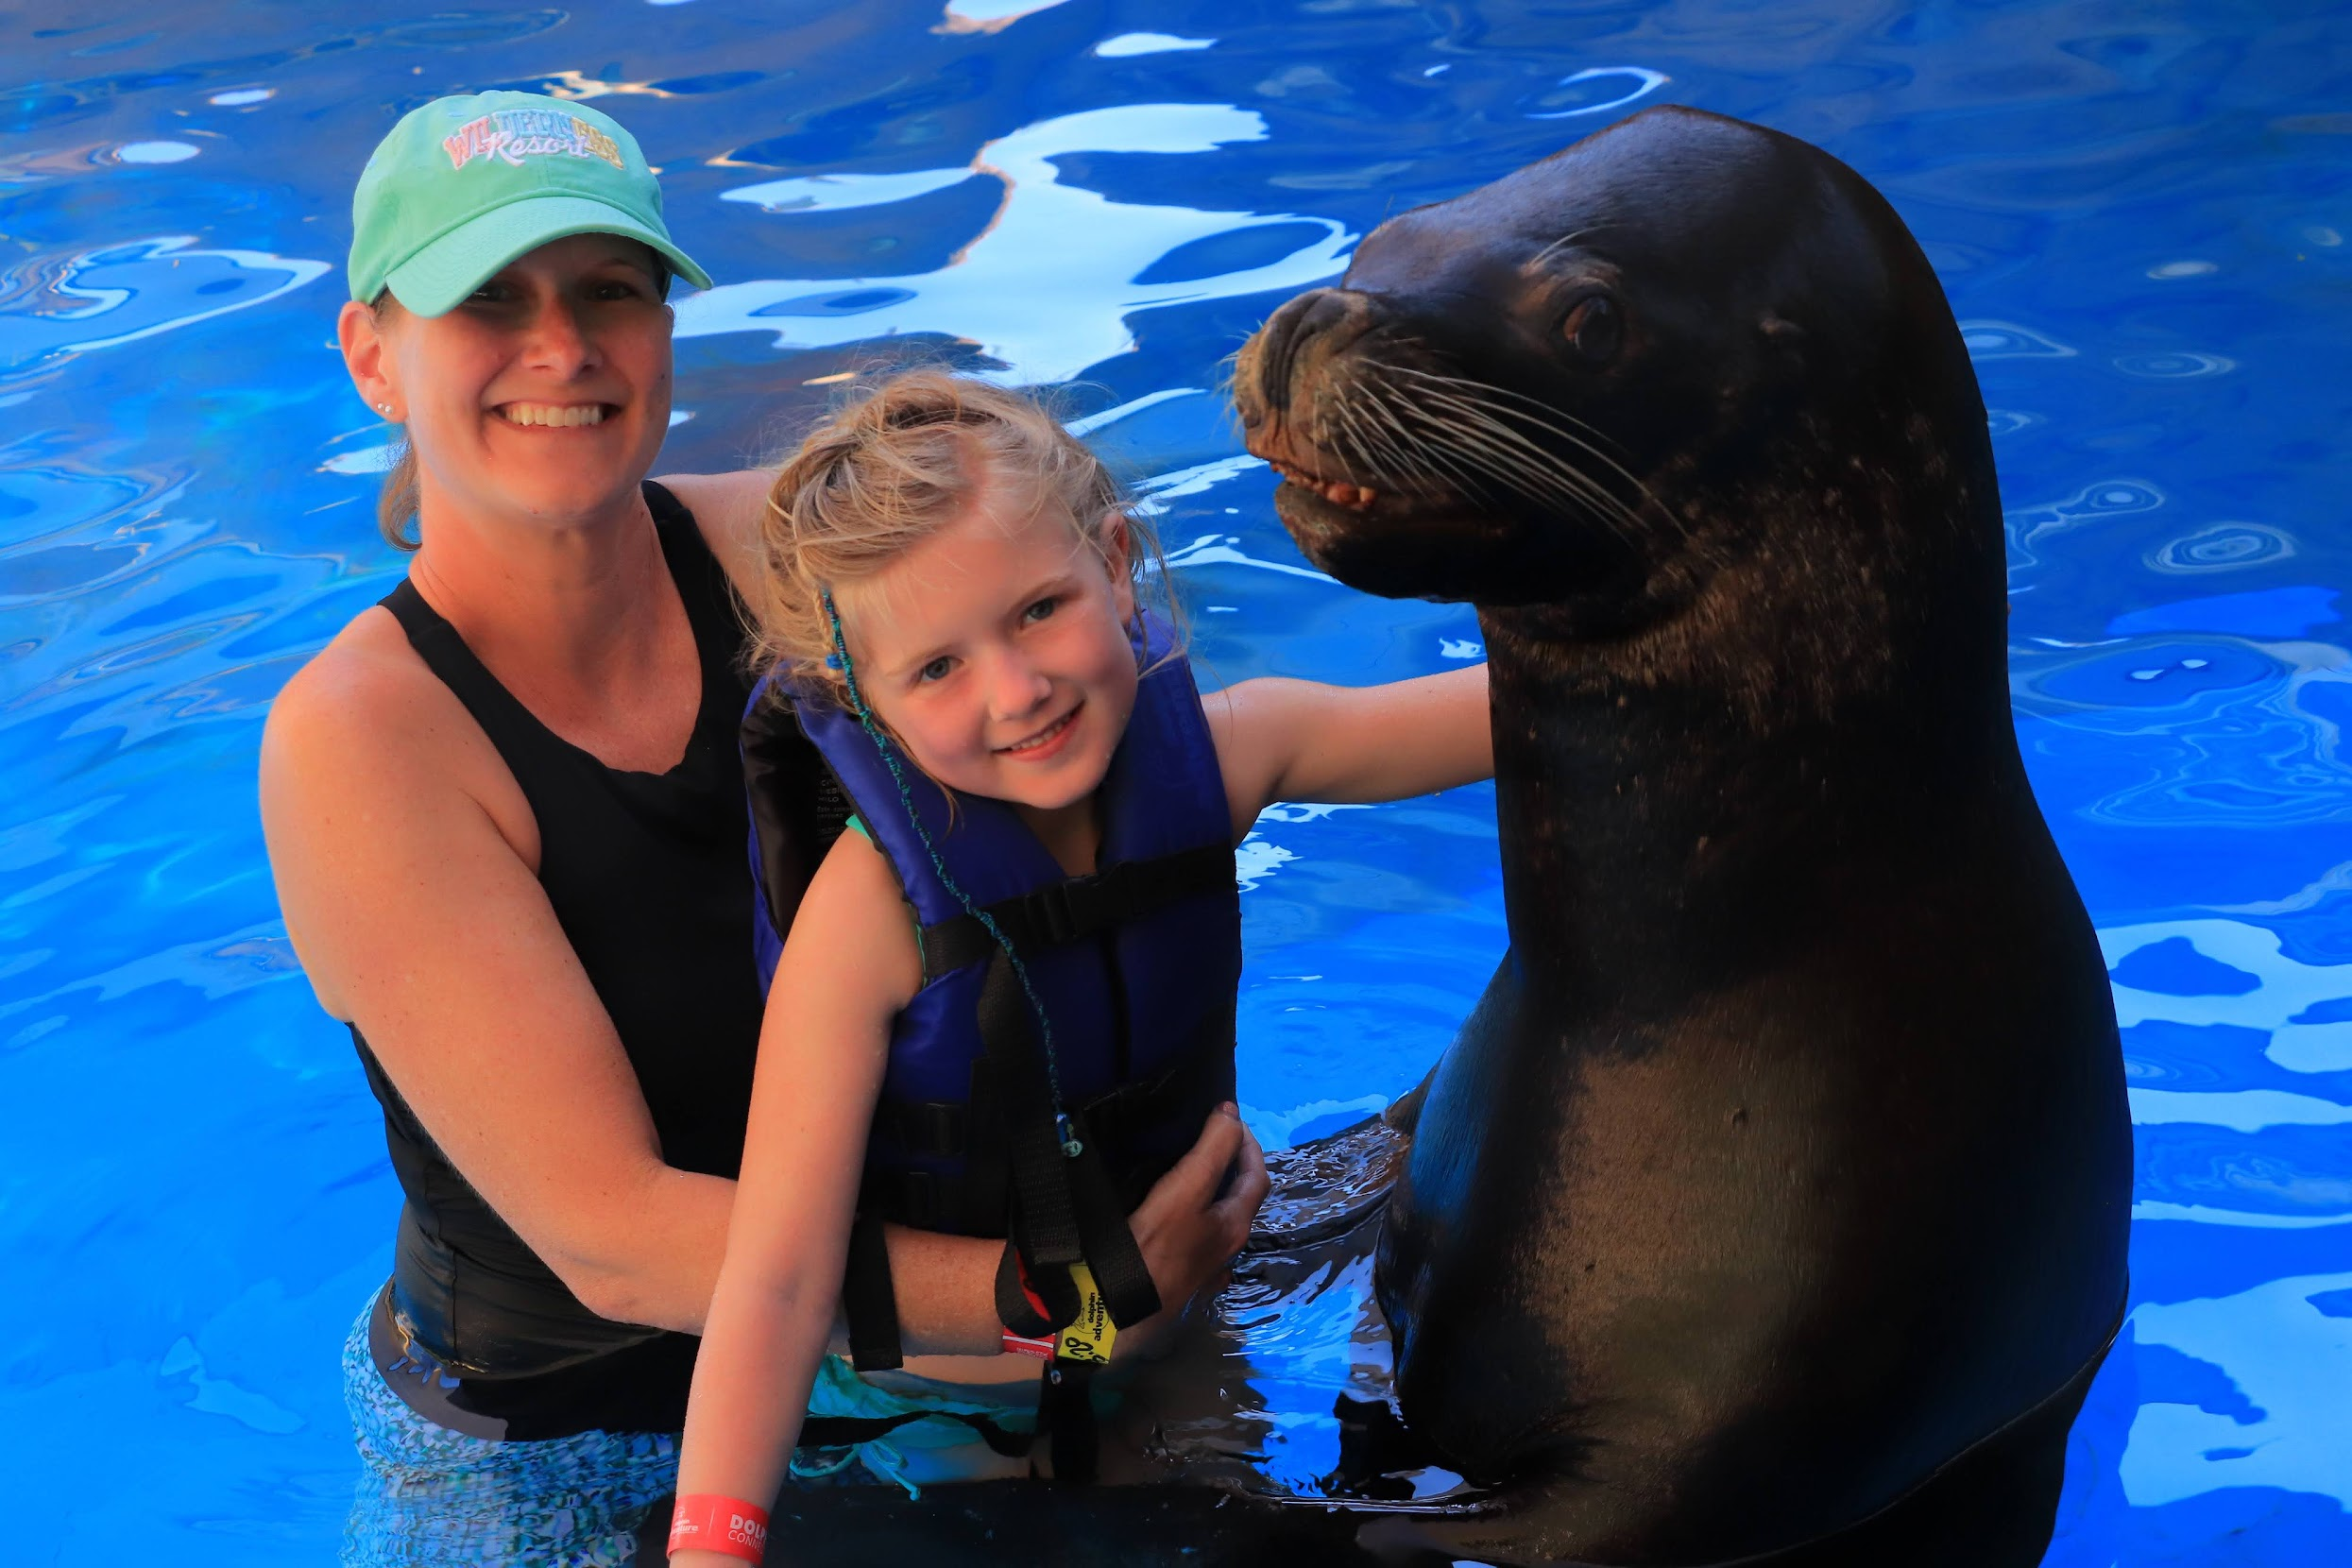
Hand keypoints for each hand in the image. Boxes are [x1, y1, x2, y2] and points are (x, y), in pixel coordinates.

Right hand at [1117, 1103, 1267, 1359]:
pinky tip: (1176, 1215)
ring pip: (1218, 1220)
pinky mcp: (1178, 1279)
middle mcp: (1226, 1248)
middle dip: (1232, 1164)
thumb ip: (1212, 1149)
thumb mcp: (1186, 1189)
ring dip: (1213, 1191)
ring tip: (1188, 1167)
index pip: (1257, 1174)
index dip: (1247, 1142)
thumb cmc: (1154, 1246)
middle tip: (1208, 1137)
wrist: (1114, 1308)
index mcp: (1235, 1225)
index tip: (1226, 1117)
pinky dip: (1194, 1218)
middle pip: (1240, 1198)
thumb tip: (1231, 1112)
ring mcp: (1204, 1268)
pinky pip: (1195, 1240)